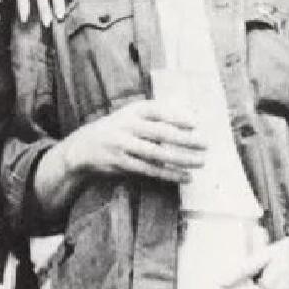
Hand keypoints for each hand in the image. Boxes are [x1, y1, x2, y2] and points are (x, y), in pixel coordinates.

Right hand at [69, 99, 206, 184]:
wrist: (83, 148)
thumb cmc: (117, 130)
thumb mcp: (130, 116)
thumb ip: (154, 117)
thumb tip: (189, 120)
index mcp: (132, 111)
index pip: (158, 111)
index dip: (177, 117)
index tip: (196, 124)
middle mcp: (127, 126)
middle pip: (161, 132)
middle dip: (185, 139)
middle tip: (205, 144)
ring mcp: (123, 145)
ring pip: (157, 153)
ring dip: (181, 159)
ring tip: (200, 162)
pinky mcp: (121, 163)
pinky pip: (150, 170)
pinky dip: (169, 174)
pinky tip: (185, 176)